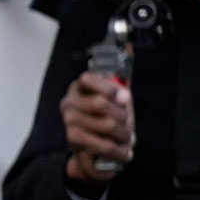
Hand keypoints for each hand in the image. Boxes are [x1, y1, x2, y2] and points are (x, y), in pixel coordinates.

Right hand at [61, 70, 134, 185]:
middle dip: (122, 117)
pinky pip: (102, 143)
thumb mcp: (116, 97)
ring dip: (123, 135)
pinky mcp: (74, 139)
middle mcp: (70, 102)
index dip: (109, 87)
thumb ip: (122, 75)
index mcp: (80, 87)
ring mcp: (70, 121)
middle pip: (100, 104)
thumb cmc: (105, 121)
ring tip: (127, 140)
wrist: (92, 153)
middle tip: (129, 125)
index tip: (125, 97)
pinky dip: (118, 150)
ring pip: (106, 124)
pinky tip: (124, 152)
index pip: (89, 79)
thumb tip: (128, 46)